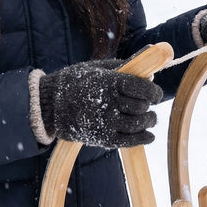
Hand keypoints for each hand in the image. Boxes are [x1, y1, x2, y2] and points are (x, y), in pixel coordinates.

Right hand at [39, 59, 162, 147]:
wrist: (50, 106)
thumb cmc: (76, 82)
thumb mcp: (97, 68)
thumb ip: (124, 66)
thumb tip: (151, 65)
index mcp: (108, 82)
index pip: (141, 88)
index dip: (154, 91)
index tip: (155, 93)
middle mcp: (107, 102)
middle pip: (141, 106)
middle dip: (149, 104)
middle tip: (148, 103)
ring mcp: (105, 122)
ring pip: (139, 123)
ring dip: (149, 120)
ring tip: (148, 117)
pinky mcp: (103, 138)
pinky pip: (130, 141)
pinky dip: (144, 138)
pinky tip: (149, 134)